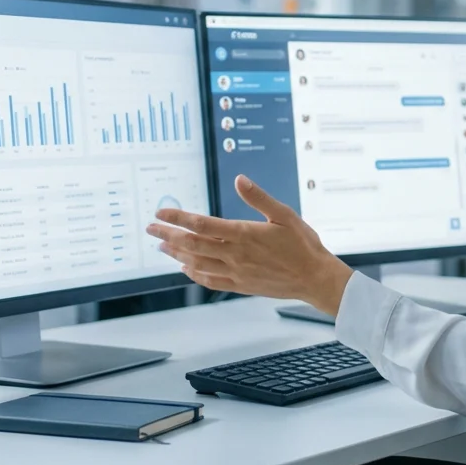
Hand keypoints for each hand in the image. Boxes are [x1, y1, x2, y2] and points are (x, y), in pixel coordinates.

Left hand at [147, 175, 352, 315]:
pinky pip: (210, 281)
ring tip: (162, 247)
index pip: (201, 224)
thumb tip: (240, 179)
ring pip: (197, 263)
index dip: (178, 218)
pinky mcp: (240, 285)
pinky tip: (186, 268)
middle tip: (150, 229)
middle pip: (191, 245)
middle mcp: (235, 255)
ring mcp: (236, 272)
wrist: (314, 278)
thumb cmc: (303, 244)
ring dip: (176, 254)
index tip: (161, 213)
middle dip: (168, 236)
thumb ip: (259, 198)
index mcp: (243, 234)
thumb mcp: (285, 214)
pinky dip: (194, 274)